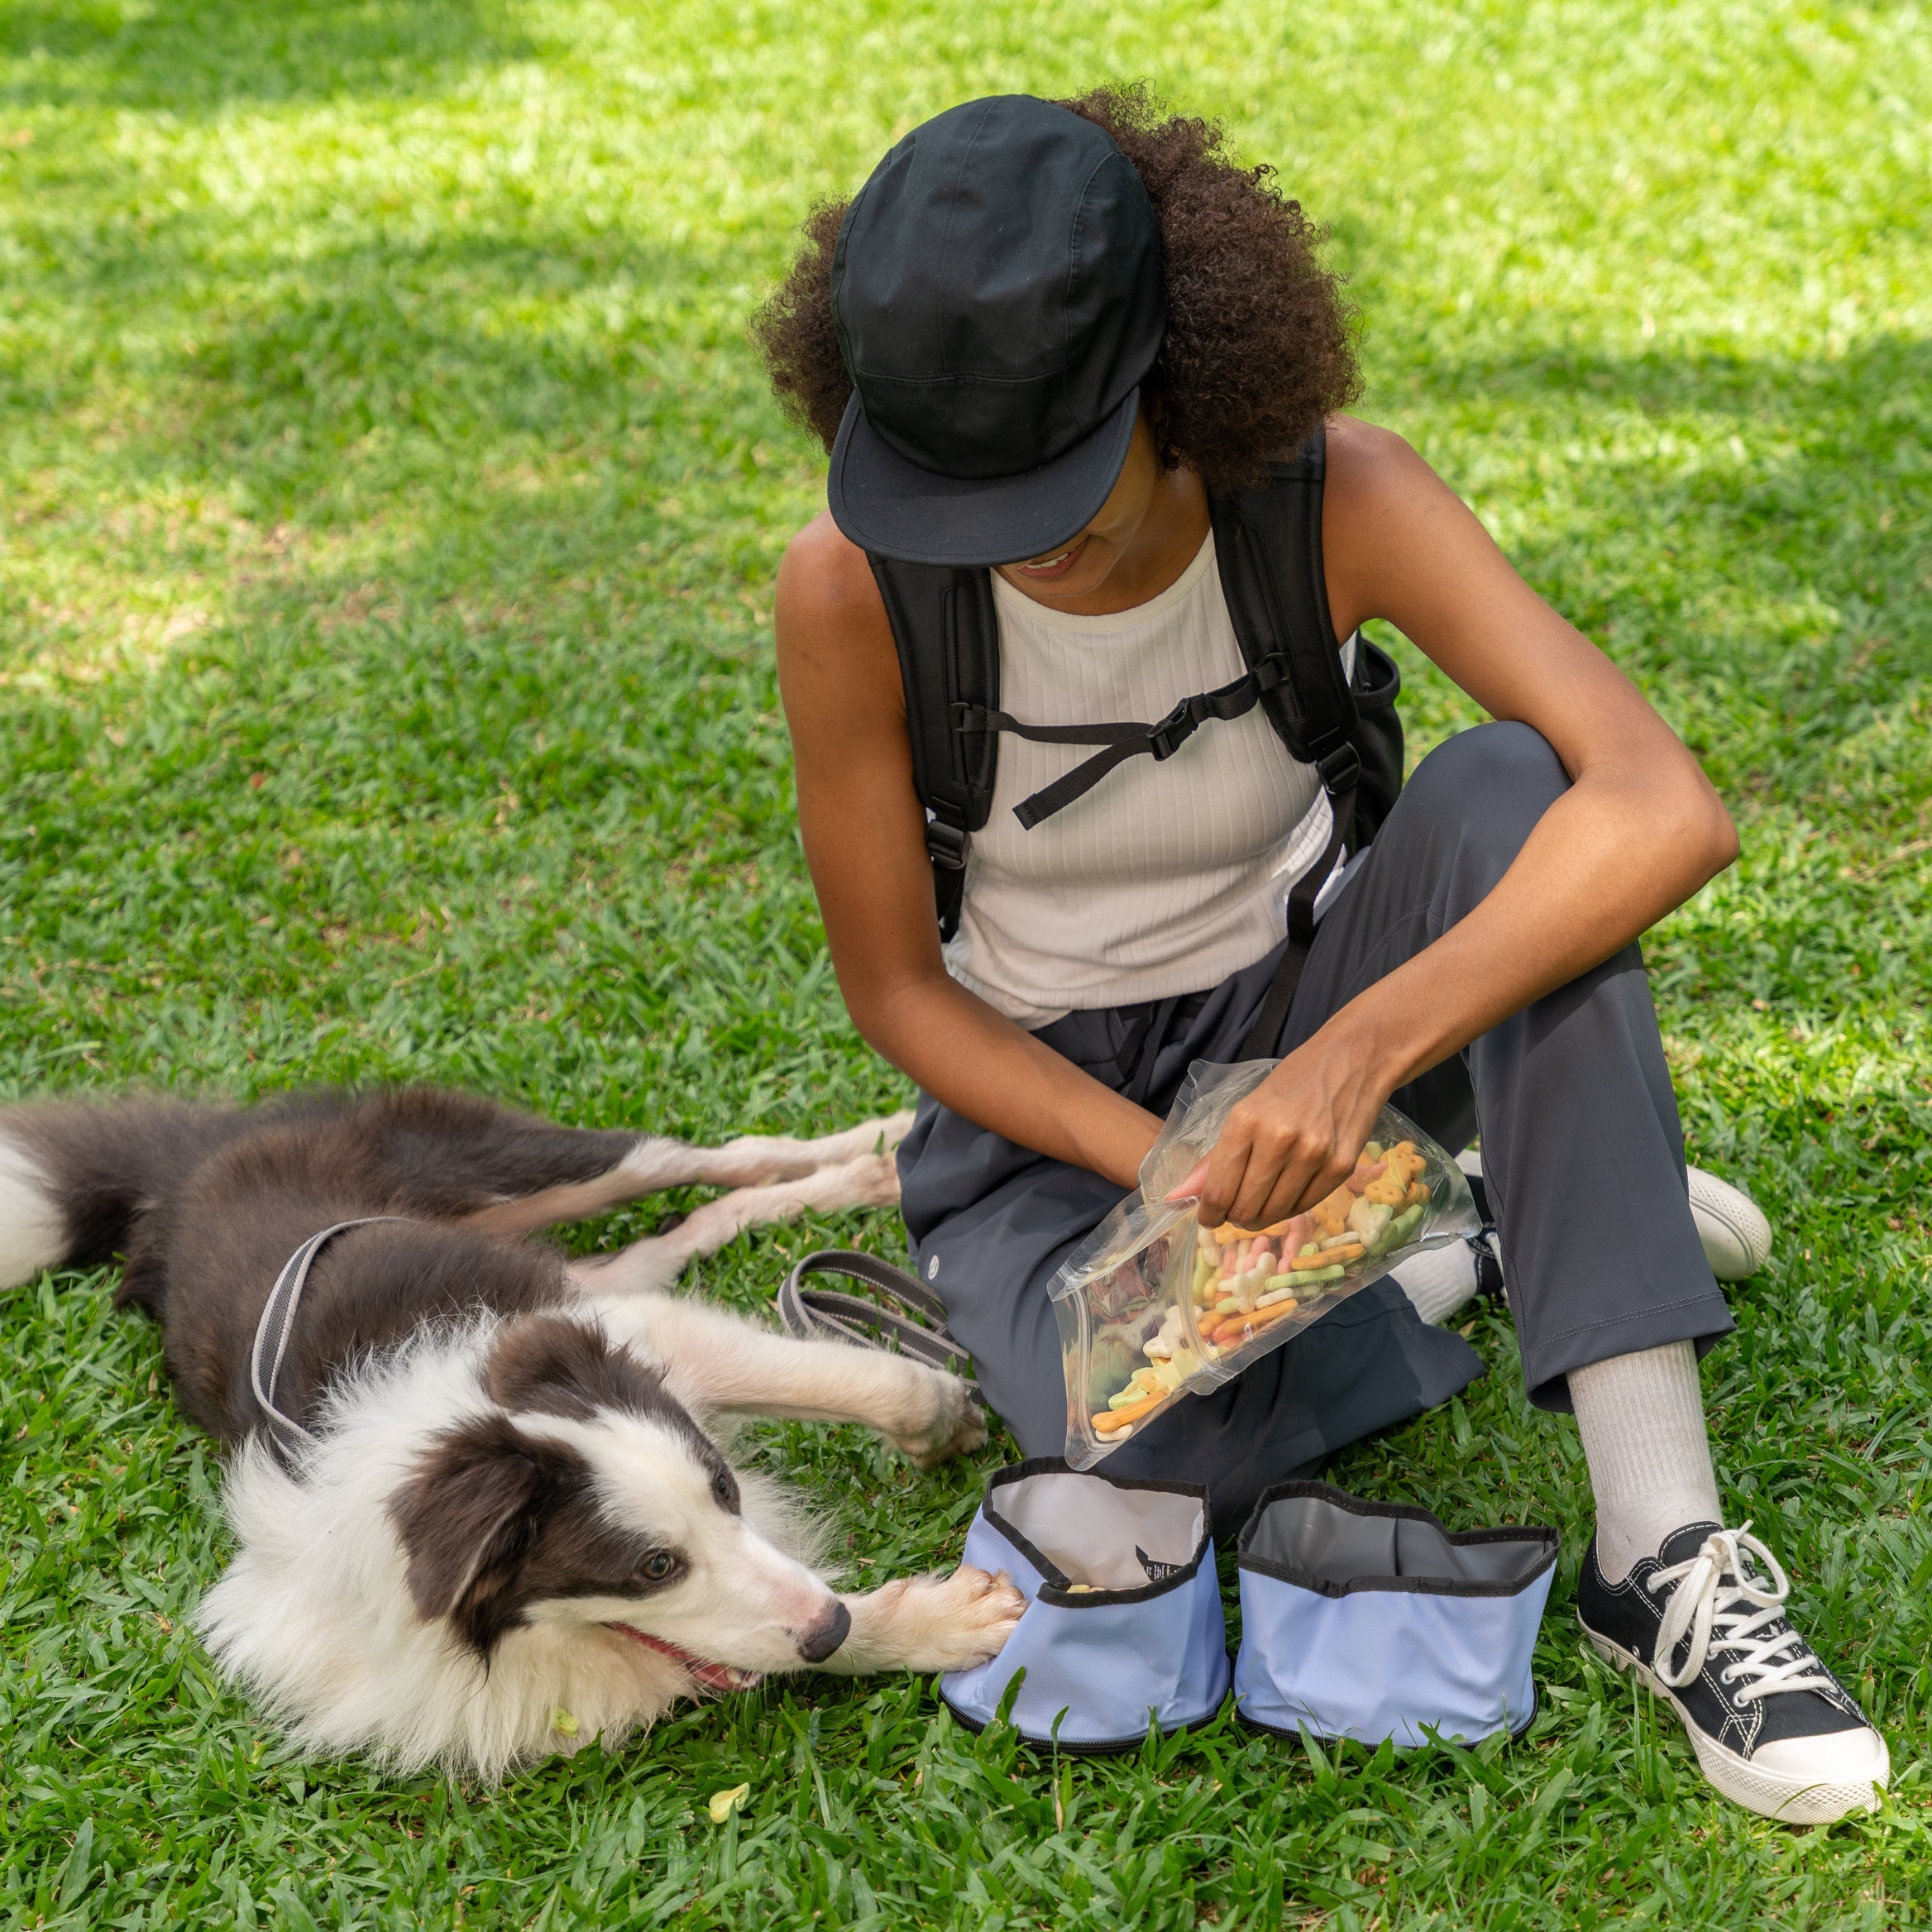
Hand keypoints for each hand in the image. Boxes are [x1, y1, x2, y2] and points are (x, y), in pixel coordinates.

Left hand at [1171, 1021, 1394, 1228]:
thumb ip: (1213, 1159)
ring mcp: (1313, 1155)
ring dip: (1262, 1216)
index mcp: (1245, 1121)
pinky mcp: (1341, 1167)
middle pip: (1245, 1208)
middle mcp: (1278, 1139)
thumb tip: (1176, 1198)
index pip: (1219, 1190)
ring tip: (1261, 1201)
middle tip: (1237, 1209)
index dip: (1209, 1213)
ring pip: (1275, 1213)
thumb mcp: (1246, 1110)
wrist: (1353, 1060)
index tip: (1208, 1218)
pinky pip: (1305, 1206)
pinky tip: (1287, 1193)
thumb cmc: (1292, 1083)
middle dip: (1235, 1216)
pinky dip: (1290, 1208)